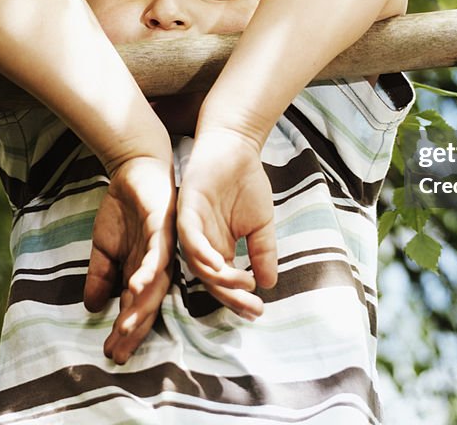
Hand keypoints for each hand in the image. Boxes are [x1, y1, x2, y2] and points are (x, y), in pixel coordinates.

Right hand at [84, 156, 174, 363]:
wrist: (135, 169)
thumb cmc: (124, 209)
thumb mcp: (105, 247)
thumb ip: (101, 274)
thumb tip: (90, 306)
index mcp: (145, 272)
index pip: (135, 307)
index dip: (126, 331)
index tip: (112, 354)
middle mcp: (159, 265)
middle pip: (149, 303)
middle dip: (134, 329)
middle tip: (118, 353)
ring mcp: (164, 247)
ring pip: (155, 284)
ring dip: (141, 307)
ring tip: (125, 329)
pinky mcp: (164, 228)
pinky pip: (158, 254)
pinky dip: (147, 272)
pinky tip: (135, 288)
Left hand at [176, 128, 278, 318]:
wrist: (237, 145)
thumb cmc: (247, 182)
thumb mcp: (261, 224)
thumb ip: (263, 252)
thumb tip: (270, 284)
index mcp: (217, 248)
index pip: (225, 283)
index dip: (239, 299)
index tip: (259, 311)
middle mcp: (201, 242)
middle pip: (209, 279)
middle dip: (230, 296)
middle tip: (251, 306)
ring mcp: (191, 226)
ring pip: (197, 262)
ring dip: (218, 277)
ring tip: (242, 285)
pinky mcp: (186, 207)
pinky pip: (188, 236)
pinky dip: (200, 251)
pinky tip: (217, 264)